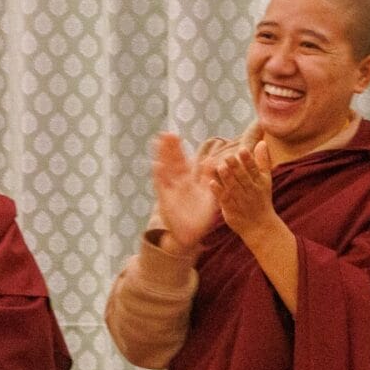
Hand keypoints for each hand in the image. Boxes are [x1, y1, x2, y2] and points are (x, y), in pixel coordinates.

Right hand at [152, 132, 219, 253]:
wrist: (191, 236)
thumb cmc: (201, 217)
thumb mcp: (209, 195)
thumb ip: (208, 178)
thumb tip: (212, 160)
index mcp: (188, 182)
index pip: (182, 162)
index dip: (178, 149)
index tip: (175, 136)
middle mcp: (177, 184)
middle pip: (172, 162)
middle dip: (169, 149)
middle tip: (166, 133)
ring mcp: (170, 191)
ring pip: (165, 170)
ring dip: (162, 157)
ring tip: (158, 142)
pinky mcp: (165, 200)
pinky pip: (161, 186)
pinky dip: (159, 176)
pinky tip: (157, 165)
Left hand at [207, 140, 277, 240]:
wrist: (260, 227)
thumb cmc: (261, 200)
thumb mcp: (266, 181)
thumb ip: (263, 161)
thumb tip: (262, 142)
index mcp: (259, 182)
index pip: (254, 170)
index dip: (248, 160)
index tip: (242, 149)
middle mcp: (250, 191)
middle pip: (243, 178)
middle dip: (236, 167)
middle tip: (228, 156)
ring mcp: (241, 201)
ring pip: (233, 188)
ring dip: (227, 178)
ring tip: (220, 167)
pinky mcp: (231, 210)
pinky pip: (225, 200)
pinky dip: (218, 192)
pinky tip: (211, 183)